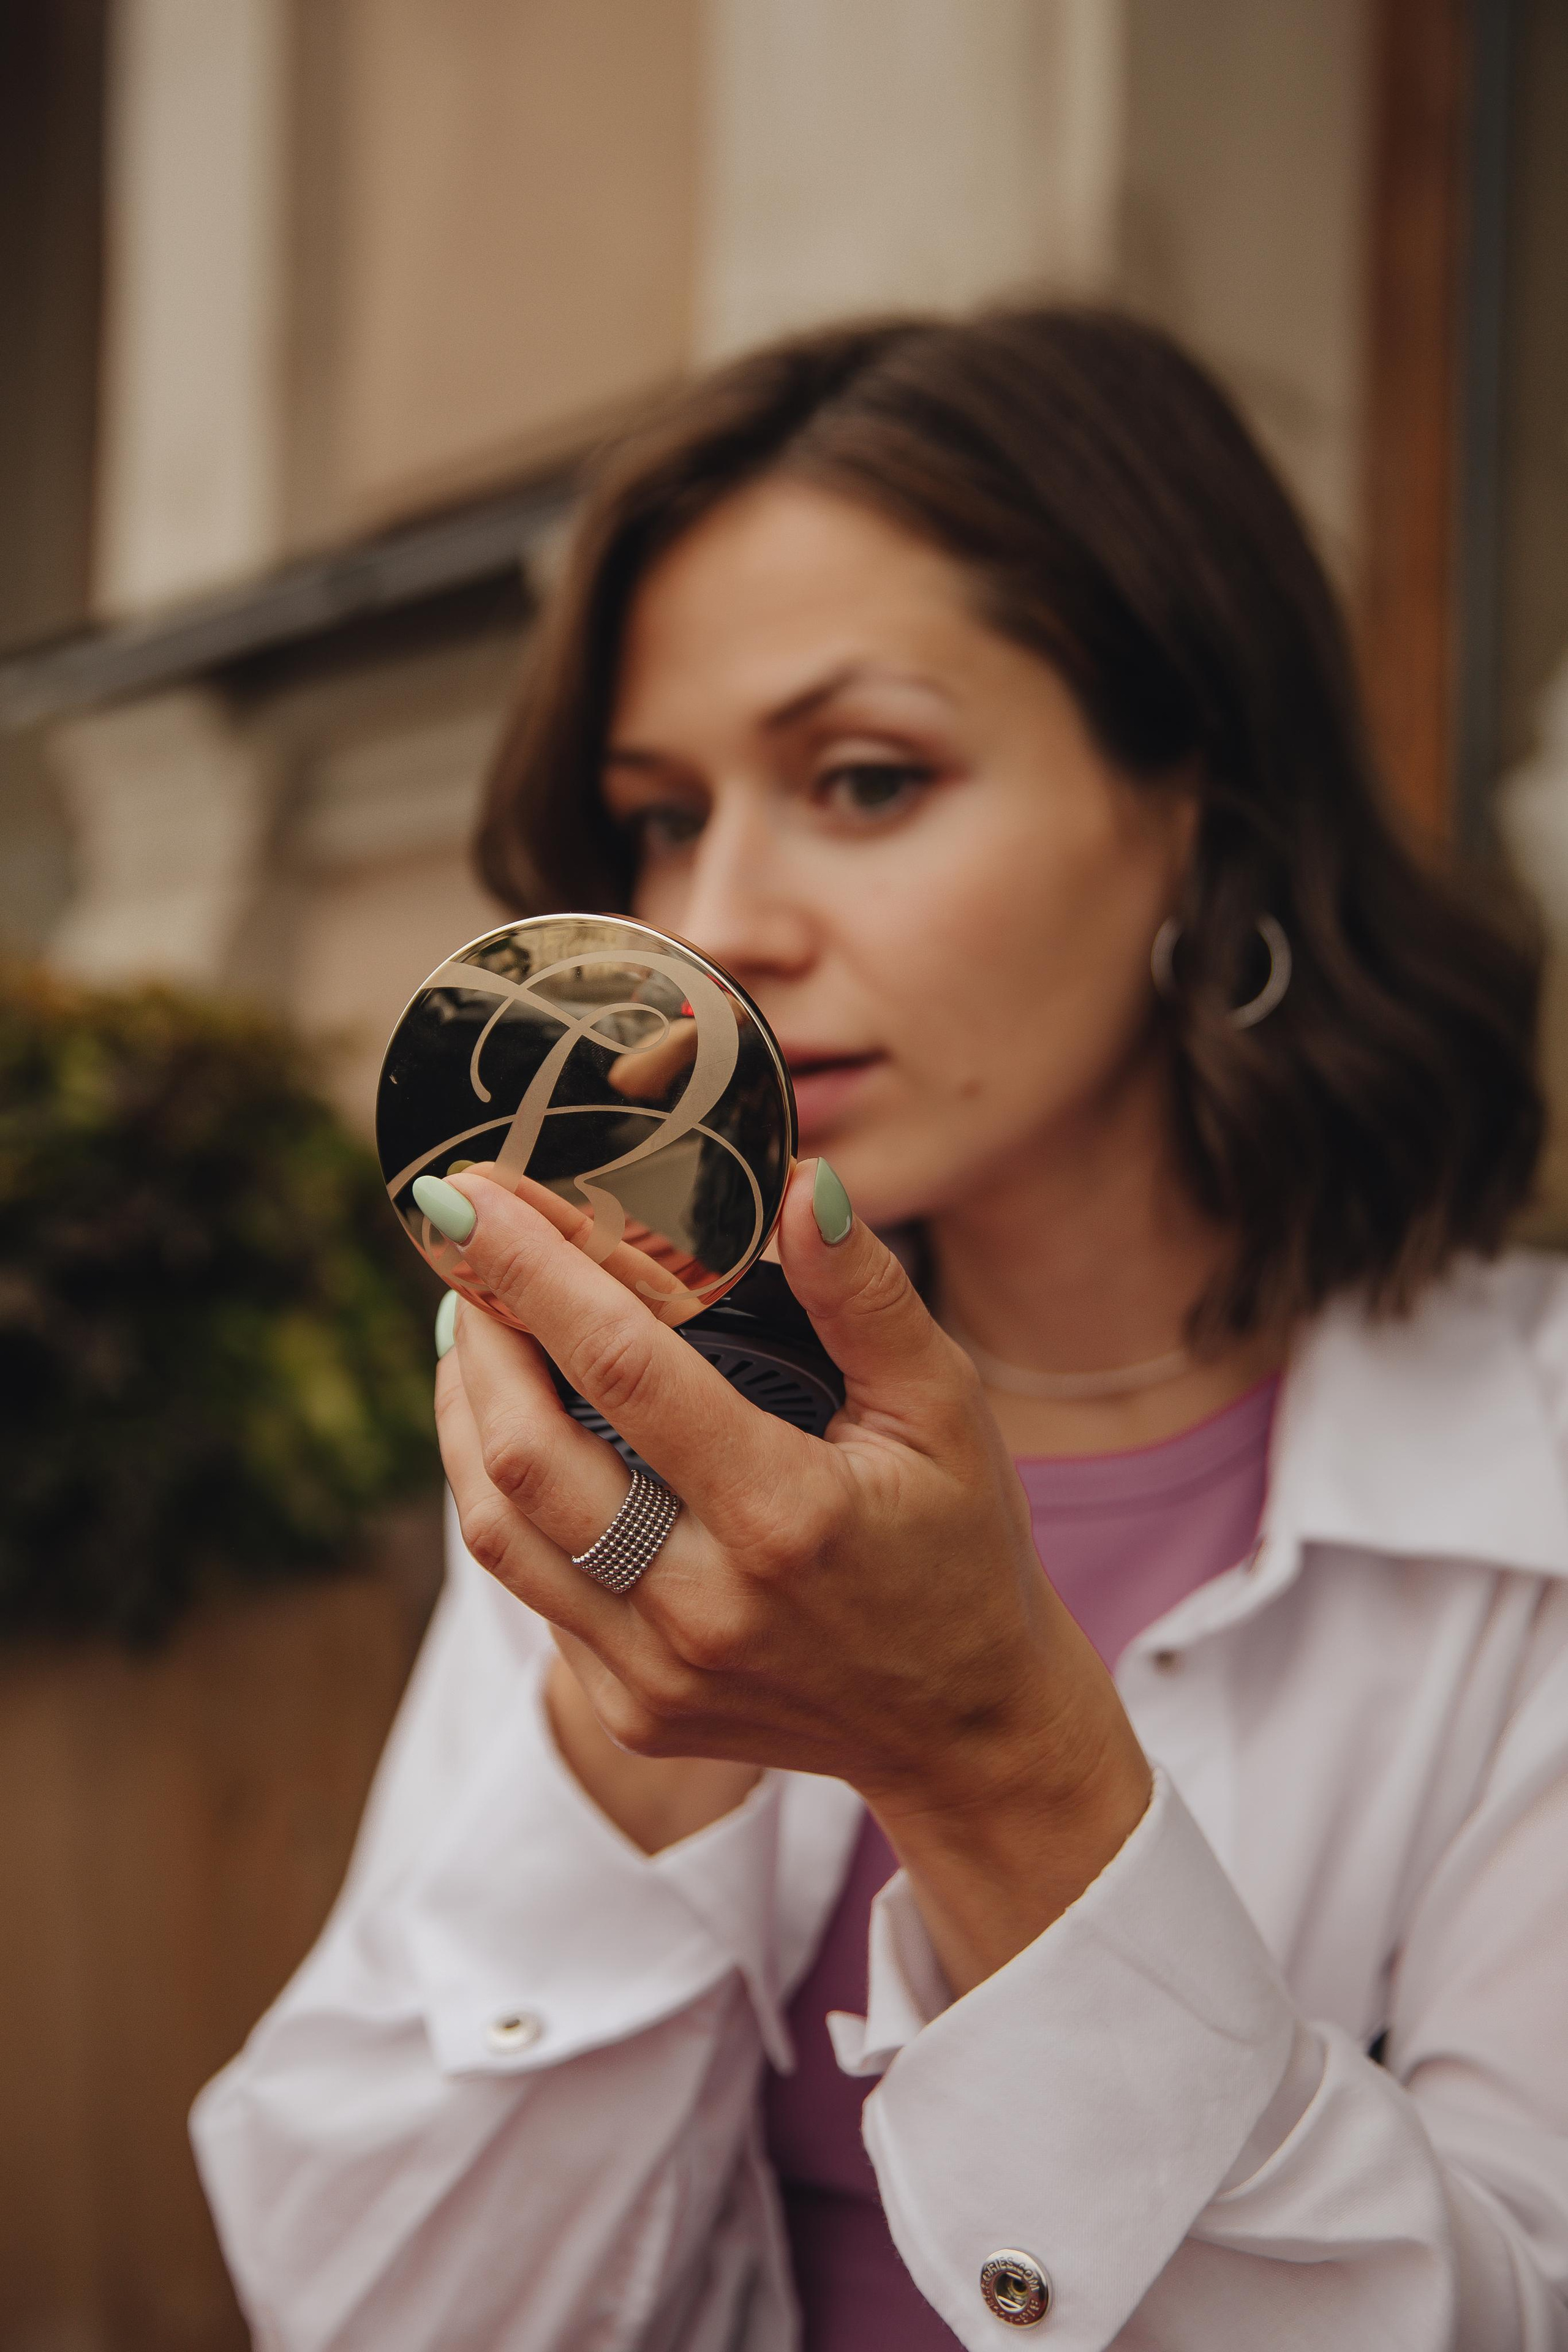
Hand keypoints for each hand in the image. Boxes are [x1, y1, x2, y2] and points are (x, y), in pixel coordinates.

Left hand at [433, 1160, 1150, 1990]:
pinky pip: (532, 1586)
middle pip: (523, 1452)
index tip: (471, 1196)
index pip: (622, 1368)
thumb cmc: (959, 1545)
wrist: (964, 1727)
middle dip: (476, 1336)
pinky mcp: (631, 1711)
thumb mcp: (942, 1407)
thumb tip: (796, 1182)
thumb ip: (863, 1295)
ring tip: (475, 1334)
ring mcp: (657, 1672)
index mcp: (786, 1517)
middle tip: (465, 1254)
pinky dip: (508, 1494)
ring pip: (497, 1528)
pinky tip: (523, 1436)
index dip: (533, 1271)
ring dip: (463, 1417)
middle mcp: (704, 1607)